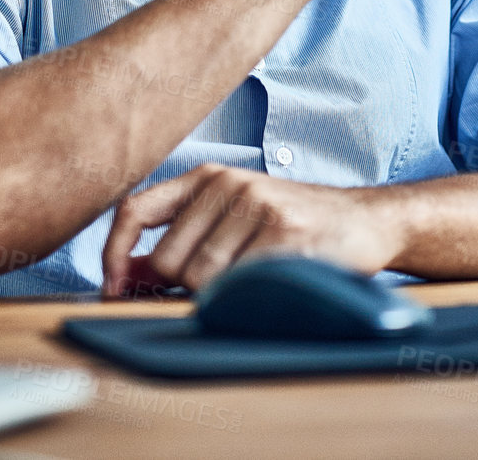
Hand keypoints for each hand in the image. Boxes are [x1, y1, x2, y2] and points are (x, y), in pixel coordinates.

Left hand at [101, 163, 403, 296]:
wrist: (364, 221)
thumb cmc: (292, 226)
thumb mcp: (232, 219)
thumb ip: (181, 242)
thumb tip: (126, 276)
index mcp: (205, 178)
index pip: (134, 210)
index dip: (114, 253)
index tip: (112, 288)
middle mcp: (227, 183)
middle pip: (168, 260)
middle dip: (184, 288)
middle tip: (223, 286)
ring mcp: (256, 204)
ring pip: (201, 279)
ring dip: (222, 297)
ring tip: (255, 282)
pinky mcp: (283, 232)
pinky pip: (237, 285)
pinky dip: (245, 299)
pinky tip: (268, 286)